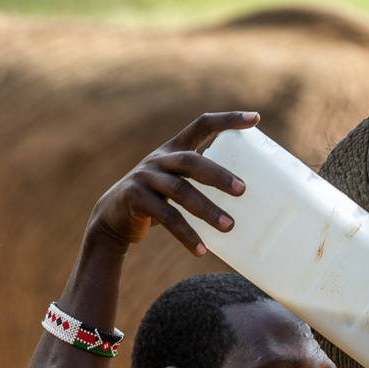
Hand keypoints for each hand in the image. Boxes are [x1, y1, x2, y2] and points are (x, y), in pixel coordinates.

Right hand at [87, 110, 259, 255]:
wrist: (112, 217)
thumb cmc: (157, 199)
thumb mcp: (176, 182)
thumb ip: (201, 181)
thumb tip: (251, 200)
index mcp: (175, 149)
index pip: (203, 125)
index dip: (228, 120)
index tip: (256, 118)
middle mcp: (160, 158)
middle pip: (192, 161)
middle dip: (218, 175)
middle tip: (243, 190)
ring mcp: (145, 177)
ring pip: (180, 191)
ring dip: (207, 209)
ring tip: (229, 226)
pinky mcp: (135, 198)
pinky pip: (166, 217)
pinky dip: (186, 234)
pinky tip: (202, 249)